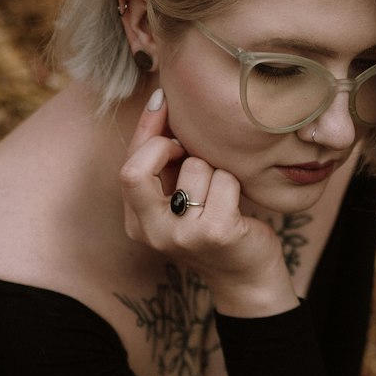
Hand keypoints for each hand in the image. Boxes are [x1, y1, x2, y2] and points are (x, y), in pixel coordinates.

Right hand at [119, 92, 296, 315]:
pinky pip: (224, 180)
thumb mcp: (181, 196)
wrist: (247, 276)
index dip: (145, 129)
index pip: (128, 166)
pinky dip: (235, 183)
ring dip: (215, 169)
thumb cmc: (215, 225)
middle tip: (188, 148)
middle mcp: (152, 233)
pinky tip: (238, 205)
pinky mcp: (217, 232)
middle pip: (135, 171)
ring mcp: (183, 236)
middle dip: (165, 146)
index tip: (162, 99)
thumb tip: (160, 99)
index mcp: (137, 223)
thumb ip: (165, 161)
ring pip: (195, 167)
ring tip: (222, 193)